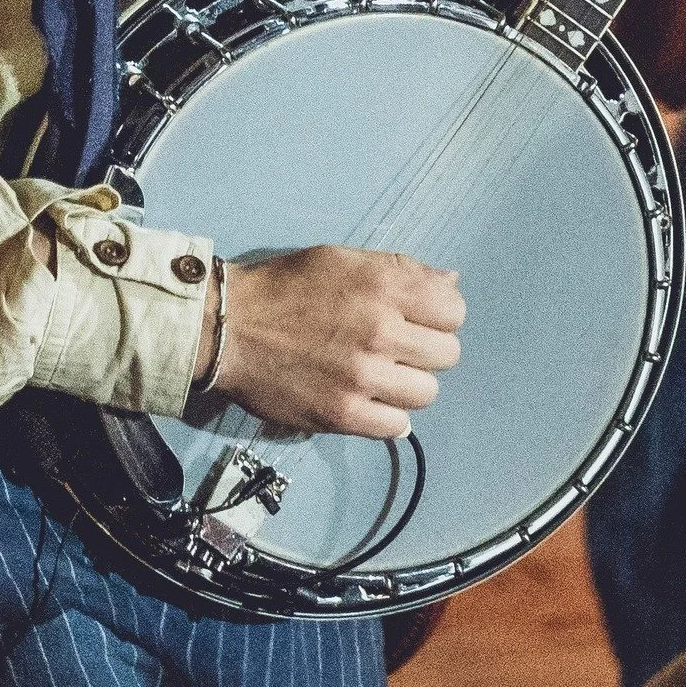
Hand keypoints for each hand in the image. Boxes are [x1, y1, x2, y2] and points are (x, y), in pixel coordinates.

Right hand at [204, 247, 464, 438]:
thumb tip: (452, 282)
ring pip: (426, 393)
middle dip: (427, 350)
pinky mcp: (343, 414)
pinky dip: (387, 415)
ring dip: (408, 384)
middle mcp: (381, 331)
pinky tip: (368, 400)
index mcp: (384, 287)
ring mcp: (363, 377)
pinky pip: (397, 426)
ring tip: (380, 375)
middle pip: (447, 354)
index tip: (418, 319)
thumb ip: (402, 270)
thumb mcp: (344, 260)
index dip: (439, 315)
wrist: (231, 328)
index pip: (454, 311)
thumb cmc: (287, 287)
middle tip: (398, 348)